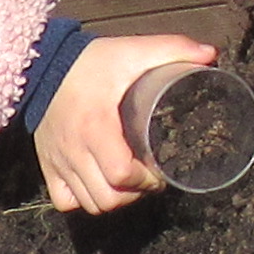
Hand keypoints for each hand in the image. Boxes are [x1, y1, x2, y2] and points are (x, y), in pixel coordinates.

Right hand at [33, 32, 211, 214]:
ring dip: (115, 199)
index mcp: (97, 127)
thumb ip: (172, 49)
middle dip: (135, 194)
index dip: (146, 182)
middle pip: (108, 198)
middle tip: (148, 178)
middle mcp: (75, 150)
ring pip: (91, 203)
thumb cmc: (90, 62)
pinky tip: (99, 185)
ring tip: (129, 183)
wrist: (44, 63)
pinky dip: (84, 200)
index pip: (122, 175)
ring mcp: (60, 161)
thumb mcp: (131, 51)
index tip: (159, 173)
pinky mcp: (48, 165)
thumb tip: (210, 54)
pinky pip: (66, 201)